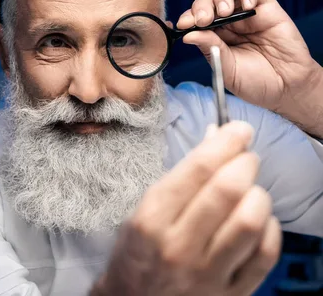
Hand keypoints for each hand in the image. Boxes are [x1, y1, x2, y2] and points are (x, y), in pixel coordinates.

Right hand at [92, 121, 281, 295]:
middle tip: (246, 157)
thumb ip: (180, 178)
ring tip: (251, 191)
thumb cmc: (138, 253)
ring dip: (258, 196)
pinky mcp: (229, 294)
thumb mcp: (144, 210)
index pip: (196, 170)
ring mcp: (205, 273)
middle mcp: (178, 246)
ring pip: (250, 222)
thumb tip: (216, 139)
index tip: (238, 130)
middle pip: (227, 191)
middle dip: (244, 162)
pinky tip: (259, 221)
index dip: (224, 143)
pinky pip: (264, 255)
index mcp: (151, 220)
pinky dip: (269, 229)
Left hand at [176, 0, 322, 131]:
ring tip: (224, 11)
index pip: (194, 18)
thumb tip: (188, 35)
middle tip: (203, 20)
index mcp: (213, 36)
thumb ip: (210, 49)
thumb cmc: (255, 81)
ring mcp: (246, 13)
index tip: (182, 25)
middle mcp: (227, 22)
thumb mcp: (226, 68)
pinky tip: (247, 6)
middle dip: (201, 6)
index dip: (187, 17)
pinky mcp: (268, 7)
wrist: (286, 88)